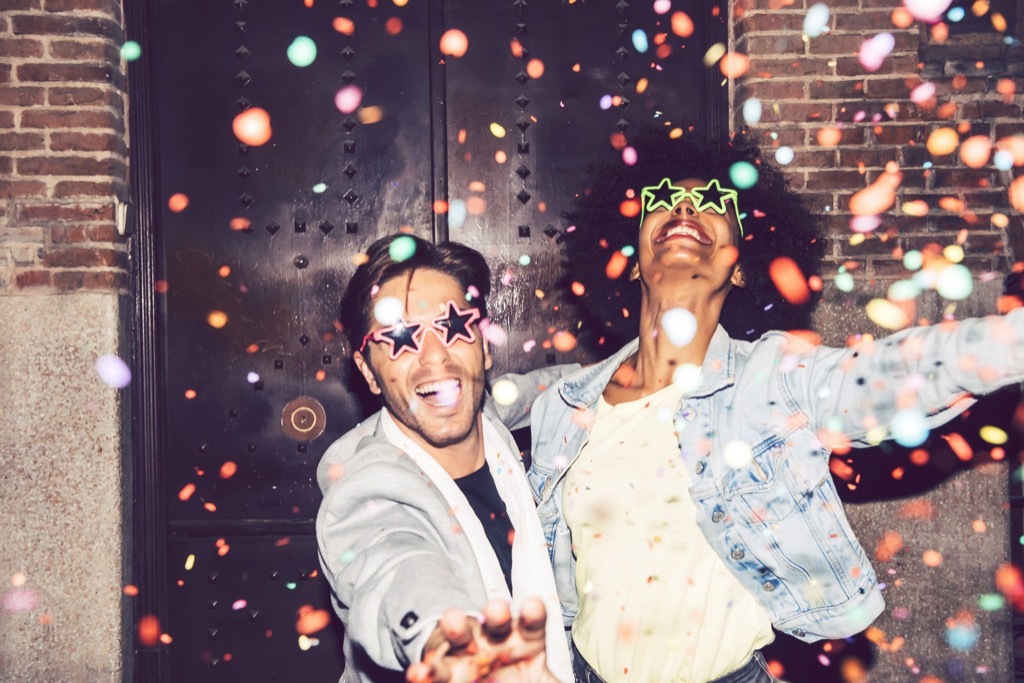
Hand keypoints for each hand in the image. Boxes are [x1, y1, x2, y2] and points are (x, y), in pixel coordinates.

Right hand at [407, 598, 556, 682]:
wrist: (484, 681)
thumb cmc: (519, 679)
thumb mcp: (541, 682)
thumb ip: (550, 682)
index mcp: (526, 637)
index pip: (533, 620)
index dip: (533, 613)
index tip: (533, 607)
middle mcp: (496, 636)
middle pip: (497, 620)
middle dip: (496, 613)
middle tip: (497, 609)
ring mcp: (467, 649)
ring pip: (461, 633)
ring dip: (456, 625)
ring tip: (452, 620)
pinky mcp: (445, 669)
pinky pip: (435, 669)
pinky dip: (426, 671)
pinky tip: (419, 672)